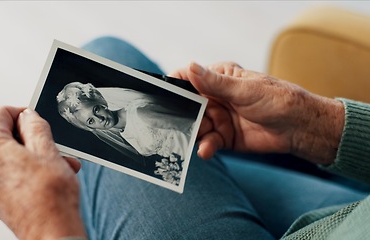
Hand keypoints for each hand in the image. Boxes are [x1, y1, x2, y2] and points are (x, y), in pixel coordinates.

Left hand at [0, 107, 85, 239]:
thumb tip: (28, 116)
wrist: (50, 231)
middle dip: (31, 137)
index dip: (23, 113)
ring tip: (58, 163)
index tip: (38, 120)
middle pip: (2, 133)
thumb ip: (35, 125)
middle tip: (53, 145)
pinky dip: (25, 167)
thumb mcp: (47, 149)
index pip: (0, 112)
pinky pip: (5, 169)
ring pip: (7, 152)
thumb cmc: (49, 197)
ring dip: (33, 153)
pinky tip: (48, 174)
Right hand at [171, 62, 343, 164]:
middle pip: (187, 106)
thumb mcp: (244, 89)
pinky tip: (205, 150)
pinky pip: (207, 142)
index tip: (161, 96)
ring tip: (196, 137)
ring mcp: (218, 118)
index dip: (174, 86)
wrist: (299, 128)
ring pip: (195, 126)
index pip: (188, 79)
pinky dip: (204, 147)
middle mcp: (214, 98)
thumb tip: (189, 66)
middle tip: (175, 123)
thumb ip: (214, 82)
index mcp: (218, 78)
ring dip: (193, 133)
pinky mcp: (223, 138)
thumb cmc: (277, 99)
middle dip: (181, 115)